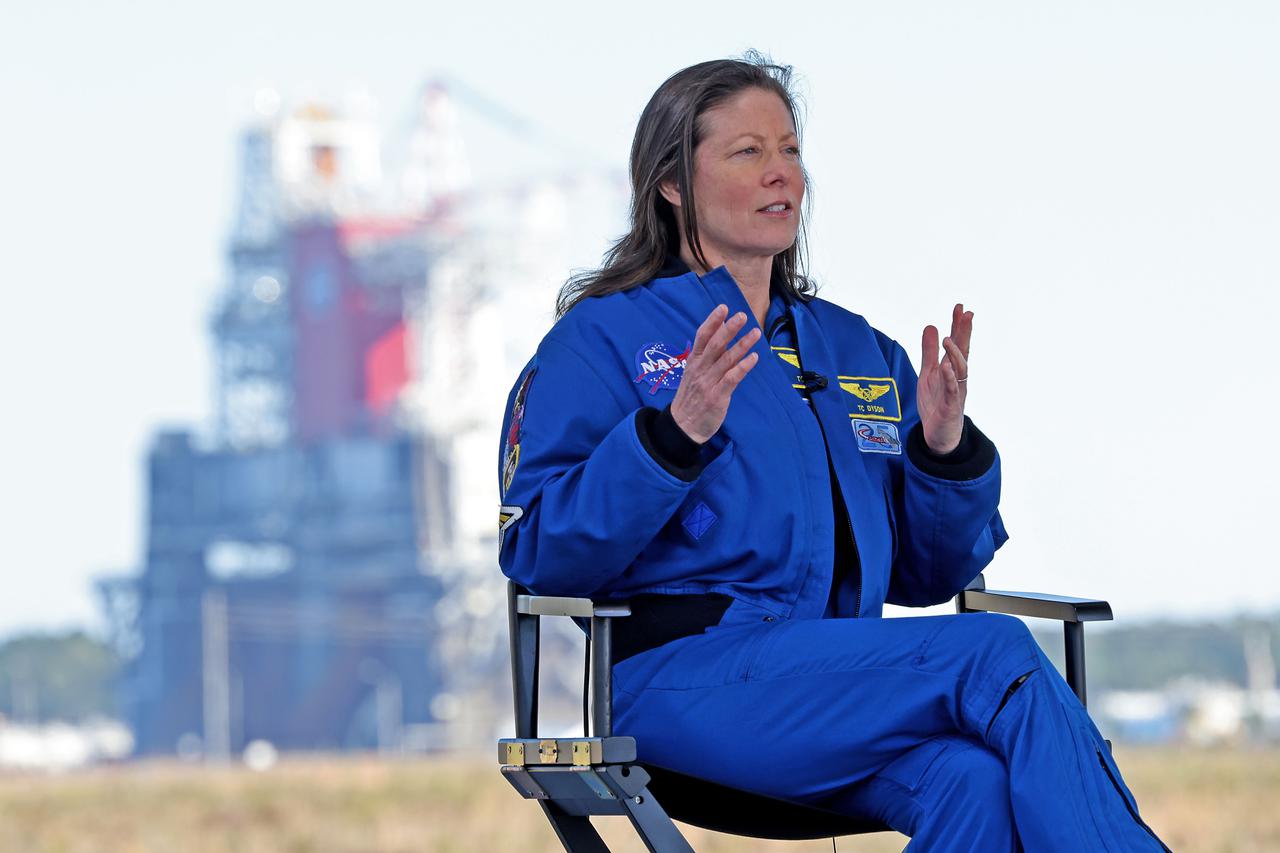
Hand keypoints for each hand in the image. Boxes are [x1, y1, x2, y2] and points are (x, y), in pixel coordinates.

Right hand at [670, 305, 760, 443]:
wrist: (683, 425)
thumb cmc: (691, 396)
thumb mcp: (694, 372)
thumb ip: (707, 354)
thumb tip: (721, 332)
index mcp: (693, 361)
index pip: (702, 336)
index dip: (712, 321)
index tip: (723, 307)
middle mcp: (700, 369)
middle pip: (714, 345)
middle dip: (729, 329)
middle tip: (742, 315)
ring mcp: (708, 382)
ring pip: (726, 360)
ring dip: (742, 345)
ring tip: (755, 332)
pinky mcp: (717, 396)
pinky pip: (732, 379)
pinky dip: (743, 367)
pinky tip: (754, 358)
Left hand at [918, 303, 972, 453]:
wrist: (938, 434)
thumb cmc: (936, 402)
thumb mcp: (928, 373)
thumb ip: (929, 351)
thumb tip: (931, 326)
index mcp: (951, 368)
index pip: (957, 343)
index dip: (958, 326)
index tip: (960, 307)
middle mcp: (958, 377)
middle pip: (962, 352)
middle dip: (964, 333)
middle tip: (967, 314)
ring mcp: (956, 391)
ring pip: (959, 370)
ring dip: (954, 354)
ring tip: (948, 339)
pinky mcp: (951, 406)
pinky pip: (952, 391)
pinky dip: (950, 379)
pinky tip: (946, 367)